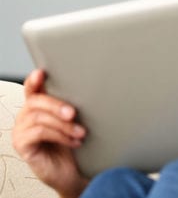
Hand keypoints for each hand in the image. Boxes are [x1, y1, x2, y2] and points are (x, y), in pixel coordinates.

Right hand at [12, 70, 88, 197]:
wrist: (74, 171)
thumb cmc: (74, 144)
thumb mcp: (76, 122)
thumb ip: (74, 106)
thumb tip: (90, 90)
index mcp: (38, 106)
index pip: (32, 88)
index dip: (34, 80)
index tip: (42, 72)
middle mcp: (26, 116)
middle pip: (36, 101)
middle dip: (57, 105)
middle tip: (73, 113)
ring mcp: (21, 130)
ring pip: (39, 118)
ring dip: (63, 124)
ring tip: (80, 132)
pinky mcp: (22, 145)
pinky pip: (38, 133)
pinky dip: (59, 136)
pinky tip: (73, 142)